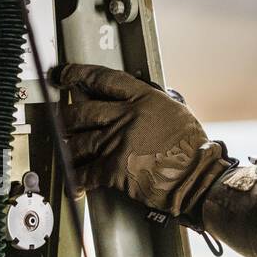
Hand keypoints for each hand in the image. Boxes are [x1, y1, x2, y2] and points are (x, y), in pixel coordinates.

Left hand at [55, 64, 230, 220]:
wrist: (196, 177)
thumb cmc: (193, 148)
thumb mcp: (177, 113)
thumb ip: (153, 105)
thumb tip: (139, 103)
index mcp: (145, 99)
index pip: (104, 79)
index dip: (79, 74)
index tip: (65, 75)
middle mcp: (128, 117)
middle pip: (82, 112)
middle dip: (65, 117)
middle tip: (60, 120)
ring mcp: (118, 142)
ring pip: (78, 142)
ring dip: (69, 149)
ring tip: (67, 150)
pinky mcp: (112, 169)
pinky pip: (83, 172)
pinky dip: (76, 179)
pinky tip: (76, 183)